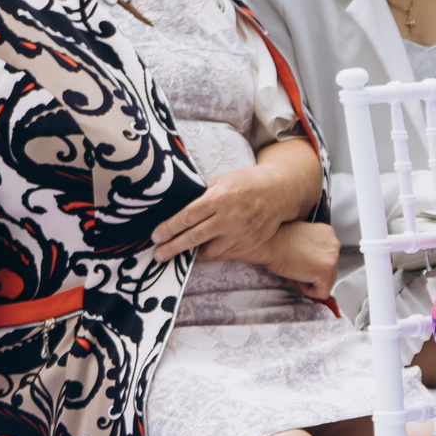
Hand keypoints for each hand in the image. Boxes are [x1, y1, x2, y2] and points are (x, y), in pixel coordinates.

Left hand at [150, 163, 305, 263]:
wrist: (279, 193)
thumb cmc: (247, 183)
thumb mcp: (223, 180)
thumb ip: (202, 193)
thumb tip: (177, 204)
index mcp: (219, 198)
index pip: (187, 216)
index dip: (169, 228)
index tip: (156, 236)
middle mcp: (229, 217)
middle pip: (194, 237)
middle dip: (173, 247)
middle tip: (158, 255)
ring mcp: (240, 233)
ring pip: (209, 251)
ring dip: (190, 255)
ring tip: (177, 255)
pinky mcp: (249, 243)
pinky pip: (224, 255)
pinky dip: (209, 255)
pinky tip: (199, 253)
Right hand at [264, 222, 340, 300]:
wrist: (268, 243)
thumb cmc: (275, 241)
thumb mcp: (300, 239)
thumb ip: (312, 249)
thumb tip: (312, 264)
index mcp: (327, 233)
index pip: (327, 258)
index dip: (310, 264)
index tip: (298, 261)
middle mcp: (334, 243)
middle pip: (330, 271)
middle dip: (311, 274)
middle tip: (293, 267)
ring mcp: (333, 258)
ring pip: (326, 282)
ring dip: (308, 281)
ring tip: (293, 270)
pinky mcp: (326, 272)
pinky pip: (321, 293)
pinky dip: (307, 291)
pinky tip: (295, 277)